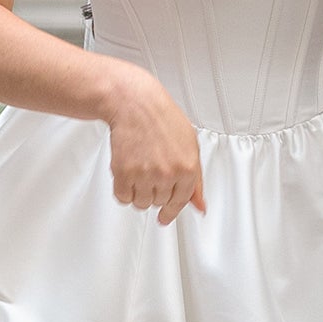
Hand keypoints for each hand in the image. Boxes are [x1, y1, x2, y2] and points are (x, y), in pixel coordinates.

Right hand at [99, 64, 203, 224]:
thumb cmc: (162, 118)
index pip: (180, 202)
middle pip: (158, 203)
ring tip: (139, 170)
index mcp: (188, 168)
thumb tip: (199, 206)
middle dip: (155, 192)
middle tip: (151, 172)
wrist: (135, 103)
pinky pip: (122, 196)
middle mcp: (167, 174)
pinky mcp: (123, 173)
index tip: (165, 218)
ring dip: (138, 192)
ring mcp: (145, 175)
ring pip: (140, 203)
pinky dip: (123, 189)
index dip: (171, 212)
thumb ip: (196, 180)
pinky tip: (127, 174)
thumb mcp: (191, 146)